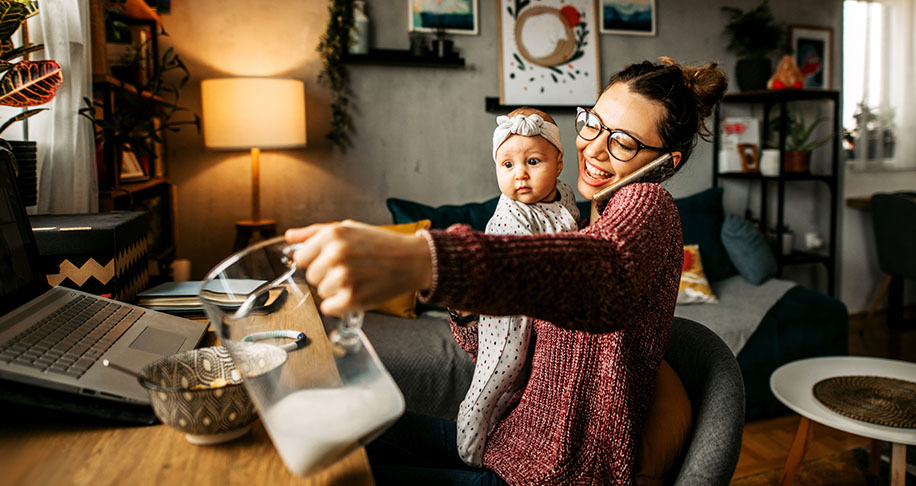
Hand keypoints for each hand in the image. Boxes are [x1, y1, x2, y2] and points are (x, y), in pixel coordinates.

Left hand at [284, 220, 433, 315]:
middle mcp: (336, 254)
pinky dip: (341, 305)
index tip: (331, 262)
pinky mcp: (352, 299)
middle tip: (350, 270)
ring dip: (336, 290)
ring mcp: (344, 277)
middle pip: (311, 276)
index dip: (316, 261)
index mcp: (333, 235)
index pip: (301, 257)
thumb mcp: (349, 229)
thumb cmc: (381, 245)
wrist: (412, 260)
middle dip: (326, 276)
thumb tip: (289, 236)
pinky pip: (329, 308)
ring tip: (358, 280)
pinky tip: (358, 292)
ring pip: (321, 292)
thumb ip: (315, 233)